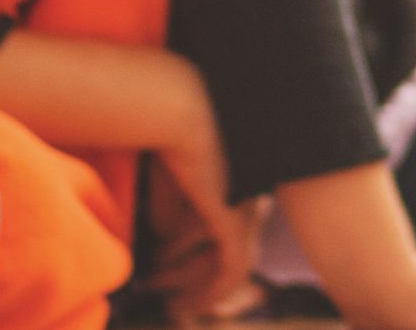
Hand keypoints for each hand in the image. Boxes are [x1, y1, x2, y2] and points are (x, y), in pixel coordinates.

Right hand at [142, 94, 266, 324]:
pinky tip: (192, 307)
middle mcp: (252, 194)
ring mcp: (248, 205)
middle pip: (236, 248)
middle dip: (200, 279)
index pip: (235, 230)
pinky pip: (234, 266)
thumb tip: (163, 233)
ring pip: (233, 262)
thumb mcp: (169, 178)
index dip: (207, 258)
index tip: (179, 274)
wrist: (175, 108)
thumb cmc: (165, 131)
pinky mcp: (236, 217)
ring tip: (173, 306)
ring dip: (200, 288)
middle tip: (174, 302)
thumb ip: (170, 205)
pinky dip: (214, 290)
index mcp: (241, 179)